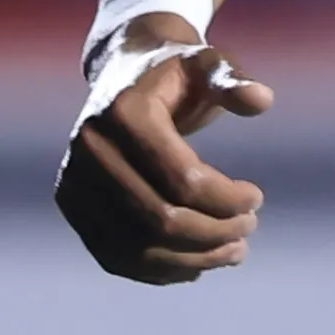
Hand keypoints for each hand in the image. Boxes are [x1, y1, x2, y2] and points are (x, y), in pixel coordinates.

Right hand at [55, 14, 275, 282]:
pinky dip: (159, 269)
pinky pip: (114, 255)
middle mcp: (90, 148)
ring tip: (234, 251)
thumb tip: (262, 100)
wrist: (124, 73)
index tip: (257, 198)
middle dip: (214, 233)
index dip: (227, 199)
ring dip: (192, 259)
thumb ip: (234, 81)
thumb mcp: (209, 64)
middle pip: (159, 219)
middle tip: (249, 228)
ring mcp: (74, 180)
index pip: (182, 179)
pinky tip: (197, 265)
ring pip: (136, 247)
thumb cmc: (177, 71)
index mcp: (126, 113)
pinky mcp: (71, 204)